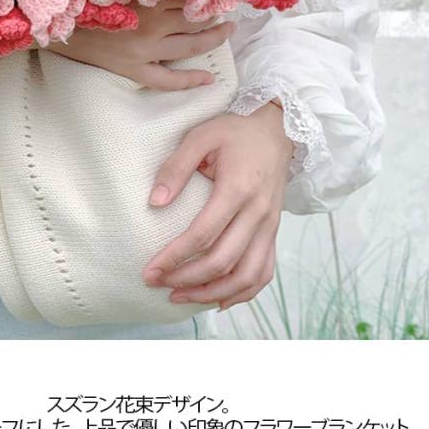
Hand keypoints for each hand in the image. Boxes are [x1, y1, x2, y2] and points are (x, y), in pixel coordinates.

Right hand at [45, 0, 236, 90]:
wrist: (54, 23)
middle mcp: (150, 23)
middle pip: (194, 18)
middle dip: (216, 11)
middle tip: (231, 5)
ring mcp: (143, 50)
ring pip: (189, 46)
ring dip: (213, 38)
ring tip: (228, 30)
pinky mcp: (133, 69)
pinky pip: (166, 80)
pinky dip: (189, 80)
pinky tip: (209, 79)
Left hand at [142, 103, 293, 310]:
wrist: (278, 128)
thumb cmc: (236, 131)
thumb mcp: (200, 136)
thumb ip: (176, 168)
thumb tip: (155, 203)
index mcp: (238, 189)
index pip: (203, 235)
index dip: (174, 257)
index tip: (150, 270)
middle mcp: (258, 213)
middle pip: (223, 262)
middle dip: (186, 280)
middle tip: (156, 284)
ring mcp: (270, 226)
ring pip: (247, 276)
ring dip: (213, 293)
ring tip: (181, 297)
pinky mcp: (274, 232)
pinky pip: (264, 272)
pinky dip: (243, 292)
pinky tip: (218, 300)